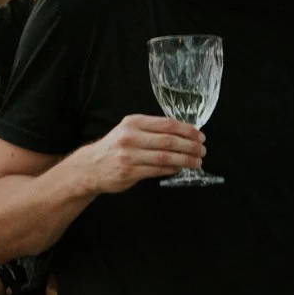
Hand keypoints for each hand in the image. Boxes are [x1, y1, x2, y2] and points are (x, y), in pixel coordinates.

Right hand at [83, 113, 203, 192]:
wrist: (91, 166)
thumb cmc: (115, 148)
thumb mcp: (130, 131)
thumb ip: (152, 130)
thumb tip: (183, 135)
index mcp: (134, 122)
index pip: (167, 124)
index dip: (187, 130)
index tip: (199, 135)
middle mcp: (131, 137)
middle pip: (169, 140)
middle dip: (190, 146)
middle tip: (202, 150)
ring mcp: (130, 155)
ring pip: (165, 157)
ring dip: (185, 160)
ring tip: (197, 162)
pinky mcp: (130, 171)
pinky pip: (158, 170)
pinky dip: (172, 169)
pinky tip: (181, 168)